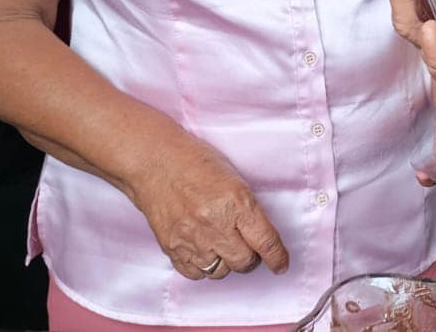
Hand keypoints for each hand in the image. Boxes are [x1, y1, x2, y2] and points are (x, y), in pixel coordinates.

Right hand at [125, 131, 290, 280]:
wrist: (154, 161)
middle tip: (247, 248)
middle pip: (244, 262)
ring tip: (221, 245)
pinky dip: (203, 266)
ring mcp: (192, 239)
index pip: (265, 242)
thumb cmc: (194, 162)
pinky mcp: (172, 248)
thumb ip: (248, 209)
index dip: (277, 258)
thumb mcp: (234, 180)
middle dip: (250, 258)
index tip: (281, 265)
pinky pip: (195, 273)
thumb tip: (261, 237)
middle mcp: (215, 225)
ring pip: (220, 272)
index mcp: (236, 203)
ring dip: (226, 262)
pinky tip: (203, 250)